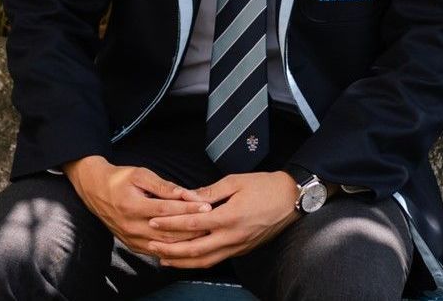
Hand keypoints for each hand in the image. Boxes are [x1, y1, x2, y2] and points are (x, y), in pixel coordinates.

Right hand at [63, 156, 214, 254]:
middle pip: (168, 231)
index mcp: (133, 206)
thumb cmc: (120, 179)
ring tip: (204, 234)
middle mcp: (132, 226)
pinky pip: (156, 251)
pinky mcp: (132, 245)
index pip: (168, 210)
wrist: (96, 191)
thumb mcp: (141, 175)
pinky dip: (172, 249)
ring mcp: (131, 238)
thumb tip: (185, 193)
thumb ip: (164, 186)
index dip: (188, 208)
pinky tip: (186, 245)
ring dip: (185, 241)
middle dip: (192, 227)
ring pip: (164, 244)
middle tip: (213, 223)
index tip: (206, 206)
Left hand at [146, 171, 300, 268]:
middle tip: (151, 245)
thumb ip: (210, 191)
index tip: (154, 222)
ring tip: (163, 257)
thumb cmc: (265, 186)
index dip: (171, 224)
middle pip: (194, 249)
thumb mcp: (236, 181)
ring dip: (181, 261)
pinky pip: (216, 260)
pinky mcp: (241, 250)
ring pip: (204, 261)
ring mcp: (237, 246)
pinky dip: (198, 261)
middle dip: (170, 249)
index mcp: (229, 217)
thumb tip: (188, 196)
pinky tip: (187, 259)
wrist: (291, 200)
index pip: (193, 223)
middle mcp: (231, 236)